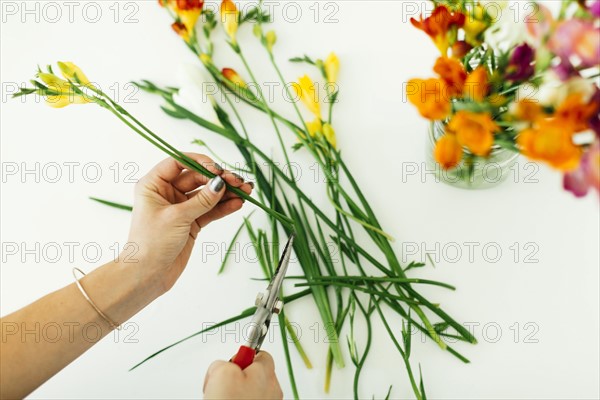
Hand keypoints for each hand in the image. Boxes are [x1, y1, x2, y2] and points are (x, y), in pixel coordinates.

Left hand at [125, 153, 251, 292]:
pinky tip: (238, 204)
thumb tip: (220, 182)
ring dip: (226, 192)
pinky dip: (223, 207)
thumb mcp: (177, 218)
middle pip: (197, 177)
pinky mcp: (191, 222)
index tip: (218, 169)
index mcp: (154, 185)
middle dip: (219, 179)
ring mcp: (180, 208)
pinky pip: (210, 210)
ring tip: (246, 191)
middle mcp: (167, 193)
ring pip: (207, 194)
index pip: (178, 162)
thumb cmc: (151, 244)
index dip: (199, 162)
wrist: (147, 275)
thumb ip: (201, 200)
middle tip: (238, 182)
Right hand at [203, 352, 282, 399]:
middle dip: (235, 378)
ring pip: (249, 392)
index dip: (242, 357)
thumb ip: (224, 362)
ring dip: (233, 394)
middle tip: (221, 386)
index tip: (231, 362)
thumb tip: (223, 366)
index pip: (260, 354)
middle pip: (253, 374)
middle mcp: (272, 391)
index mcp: (267, 375)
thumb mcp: (221, 372)